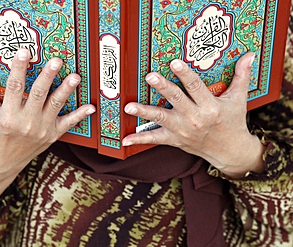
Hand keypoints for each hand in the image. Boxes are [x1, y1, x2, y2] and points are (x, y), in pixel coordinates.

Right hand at [0, 48, 94, 174]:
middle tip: (56, 61)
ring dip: (66, 90)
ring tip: (75, 76)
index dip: (19, 69)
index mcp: (7, 115)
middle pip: (38, 94)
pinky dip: (80, 115)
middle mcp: (25, 122)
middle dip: (47, 77)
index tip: (24, 52)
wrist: (3, 160)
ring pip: (55, 105)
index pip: (13, 87)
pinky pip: (68, 124)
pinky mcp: (52, 135)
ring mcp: (41, 129)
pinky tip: (91, 107)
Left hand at [122, 52, 264, 177]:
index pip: (195, 87)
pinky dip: (140, 139)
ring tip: (129, 106)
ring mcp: (182, 130)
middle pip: (176, 99)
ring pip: (161, 118)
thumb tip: (250, 55)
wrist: (230, 151)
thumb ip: (241, 76)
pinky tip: (126, 139)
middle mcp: (195, 118)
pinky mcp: (175, 139)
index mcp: (210, 106)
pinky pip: (155, 139)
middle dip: (163, 87)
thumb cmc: (233, 122)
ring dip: (144, 112)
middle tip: (150, 76)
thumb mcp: (239, 99)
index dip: (185, 74)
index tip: (174, 63)